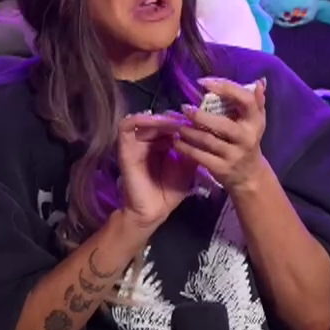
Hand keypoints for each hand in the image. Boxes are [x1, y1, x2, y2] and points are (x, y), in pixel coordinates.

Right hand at [116, 111, 201, 231]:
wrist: (154, 211)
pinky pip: (126, 126)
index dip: (183, 120)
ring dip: (160, 119)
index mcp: (162, 145)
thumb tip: (204, 129)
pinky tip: (155, 123)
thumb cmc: (170, 192)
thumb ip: (193, 148)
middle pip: (158, 120)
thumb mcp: (188, 166)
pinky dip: (139, 119)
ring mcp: (136, 144)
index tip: (197, 120)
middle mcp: (148, 142)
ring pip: (145, 119)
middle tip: (186, 119)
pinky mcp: (125, 148)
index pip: (171, 125)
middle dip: (173, 118)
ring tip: (174, 123)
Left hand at [176, 78, 268, 192]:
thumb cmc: (248, 140)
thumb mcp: (256, 121)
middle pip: (223, 124)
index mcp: (255, 121)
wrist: (249, 175)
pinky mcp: (221, 168)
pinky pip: (200, 156)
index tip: (204, 82)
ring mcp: (234, 154)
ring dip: (189, 131)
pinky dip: (186, 148)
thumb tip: (259, 81)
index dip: (226, 88)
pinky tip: (176, 141)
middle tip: (184, 108)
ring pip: (208, 140)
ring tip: (176, 124)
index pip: (245, 100)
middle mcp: (247, 138)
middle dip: (201, 116)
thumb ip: (256, 101)